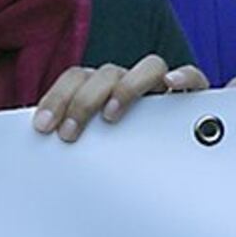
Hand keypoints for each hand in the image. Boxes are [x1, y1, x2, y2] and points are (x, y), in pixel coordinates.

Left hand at [31, 55, 206, 140]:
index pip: (78, 76)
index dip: (57, 97)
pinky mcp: (193, 97)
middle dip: (82, 102)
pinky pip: (193, 77)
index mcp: (105, 89)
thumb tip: (42, 141)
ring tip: (111, 116)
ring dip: (126, 88)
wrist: (174, 169)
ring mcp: (163, 89)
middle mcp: (133, 83)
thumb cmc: (124, 155)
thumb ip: (74, 139)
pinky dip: (184, 76)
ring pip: (148, 67)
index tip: (43, 126)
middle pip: (107, 73)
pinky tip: (171, 85)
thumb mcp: (92, 147)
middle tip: (68, 134)